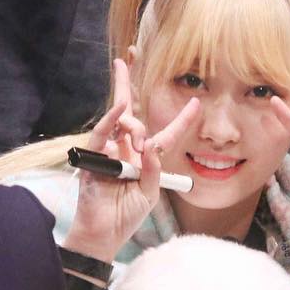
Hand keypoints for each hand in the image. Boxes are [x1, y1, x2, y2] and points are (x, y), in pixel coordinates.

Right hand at [63, 58, 199, 261]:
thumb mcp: (150, 194)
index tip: (196, 101)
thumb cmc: (126, 216)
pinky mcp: (92, 158)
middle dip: (128, 83)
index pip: (166, 134)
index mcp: (145, 159)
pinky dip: (110, 121)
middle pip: (130, 111)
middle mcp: (126, 149)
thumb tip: (151, 146)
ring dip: (131, 124)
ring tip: (137, 143)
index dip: (181, 118)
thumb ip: (154, 170)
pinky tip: (118, 108)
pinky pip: (101, 135)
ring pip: (121, 122)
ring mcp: (108, 151)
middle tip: (129, 55)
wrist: (103, 234)